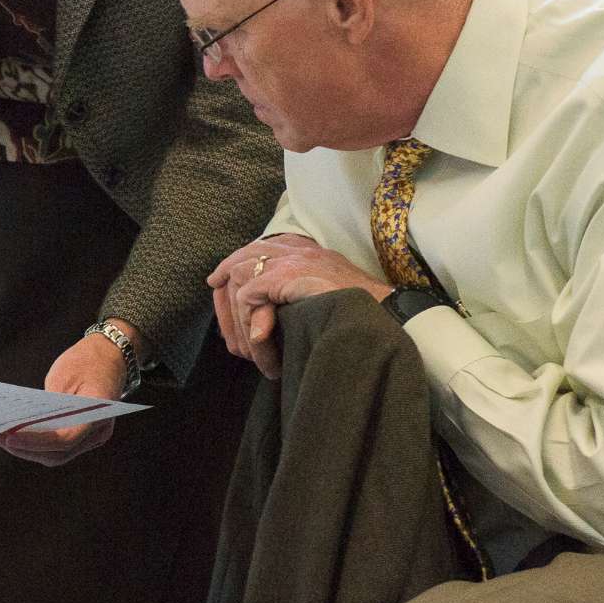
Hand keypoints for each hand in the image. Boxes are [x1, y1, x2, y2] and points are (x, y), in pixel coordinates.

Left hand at [0, 327, 131, 466]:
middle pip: (58, 452)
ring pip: (56, 455)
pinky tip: (13, 435)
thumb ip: (48, 403)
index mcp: (99, 412)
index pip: (66, 438)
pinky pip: (57, 447)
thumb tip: (20, 423)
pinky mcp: (82, 436)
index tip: (9, 438)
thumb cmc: (86, 361)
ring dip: (27, 450)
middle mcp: (99, 431)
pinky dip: (36, 444)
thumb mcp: (64, 375)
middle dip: (25, 449)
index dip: (36, 442)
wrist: (110, 356)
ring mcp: (93, 437)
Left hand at [207, 234, 387, 377]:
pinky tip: (262, 353)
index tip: (217, 283)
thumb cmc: (362, 312)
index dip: (233, 267)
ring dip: (238, 322)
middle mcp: (295, 249)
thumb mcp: (325, 296)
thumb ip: (295, 296)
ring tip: (247, 353)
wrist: (386, 313)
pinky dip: (250, 330)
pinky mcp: (284, 276)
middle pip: (241, 259)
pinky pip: (249, 301)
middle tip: (221, 321)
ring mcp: (289, 260)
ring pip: (240, 283)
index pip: (258, 249)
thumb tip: (263, 315)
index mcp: (305, 250)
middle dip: (224, 293)